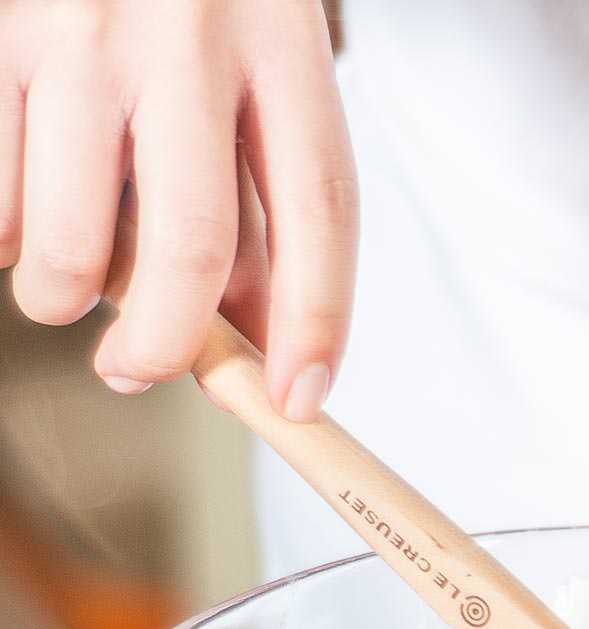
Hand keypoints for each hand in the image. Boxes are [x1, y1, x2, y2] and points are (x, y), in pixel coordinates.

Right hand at [2, 0, 355, 418]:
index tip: (301, 397)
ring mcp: (77, 32)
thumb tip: (259, 337)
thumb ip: (260, 191)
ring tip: (68, 290)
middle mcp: (185, 36)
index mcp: (280, 43)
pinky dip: (4, 237)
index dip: (317, 322)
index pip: (322, 211)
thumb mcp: (259, 62)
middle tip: (141, 371)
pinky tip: (23, 219)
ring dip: (64, 298)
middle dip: (169, 346)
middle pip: (193, 246)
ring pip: (68, 238)